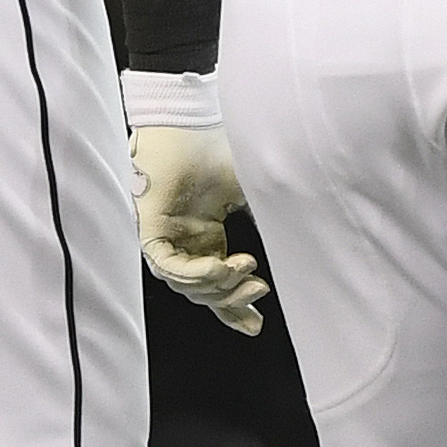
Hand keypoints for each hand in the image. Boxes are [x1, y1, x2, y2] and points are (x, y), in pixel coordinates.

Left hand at [129, 121, 269, 335]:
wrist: (194, 123)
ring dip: (217, 285)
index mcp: (205, 236)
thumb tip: (296, 250)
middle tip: (259, 291)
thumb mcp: (251, 194)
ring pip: (185, 285)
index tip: (256, 323)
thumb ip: (268, 223)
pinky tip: (219, 267)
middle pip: (201, 292)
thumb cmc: (218, 150)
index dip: (233, 307)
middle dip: (231, 299)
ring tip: (244, 271)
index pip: (216, 283)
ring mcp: (165, 236)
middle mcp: (183, 241)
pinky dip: (194, 273)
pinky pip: (167, 265)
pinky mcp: (149, 228)